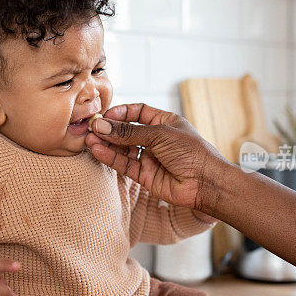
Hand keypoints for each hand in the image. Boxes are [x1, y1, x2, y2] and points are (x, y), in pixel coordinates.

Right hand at [85, 103, 226, 215]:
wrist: (205, 182)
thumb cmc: (192, 152)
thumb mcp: (159, 134)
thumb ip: (129, 132)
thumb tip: (102, 125)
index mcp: (165, 122)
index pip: (138, 112)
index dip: (122, 113)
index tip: (106, 115)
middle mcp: (156, 139)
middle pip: (127, 131)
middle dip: (110, 129)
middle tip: (91, 128)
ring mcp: (150, 158)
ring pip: (123, 149)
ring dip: (106, 144)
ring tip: (89, 139)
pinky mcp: (145, 175)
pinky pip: (124, 165)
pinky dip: (110, 158)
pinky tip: (98, 150)